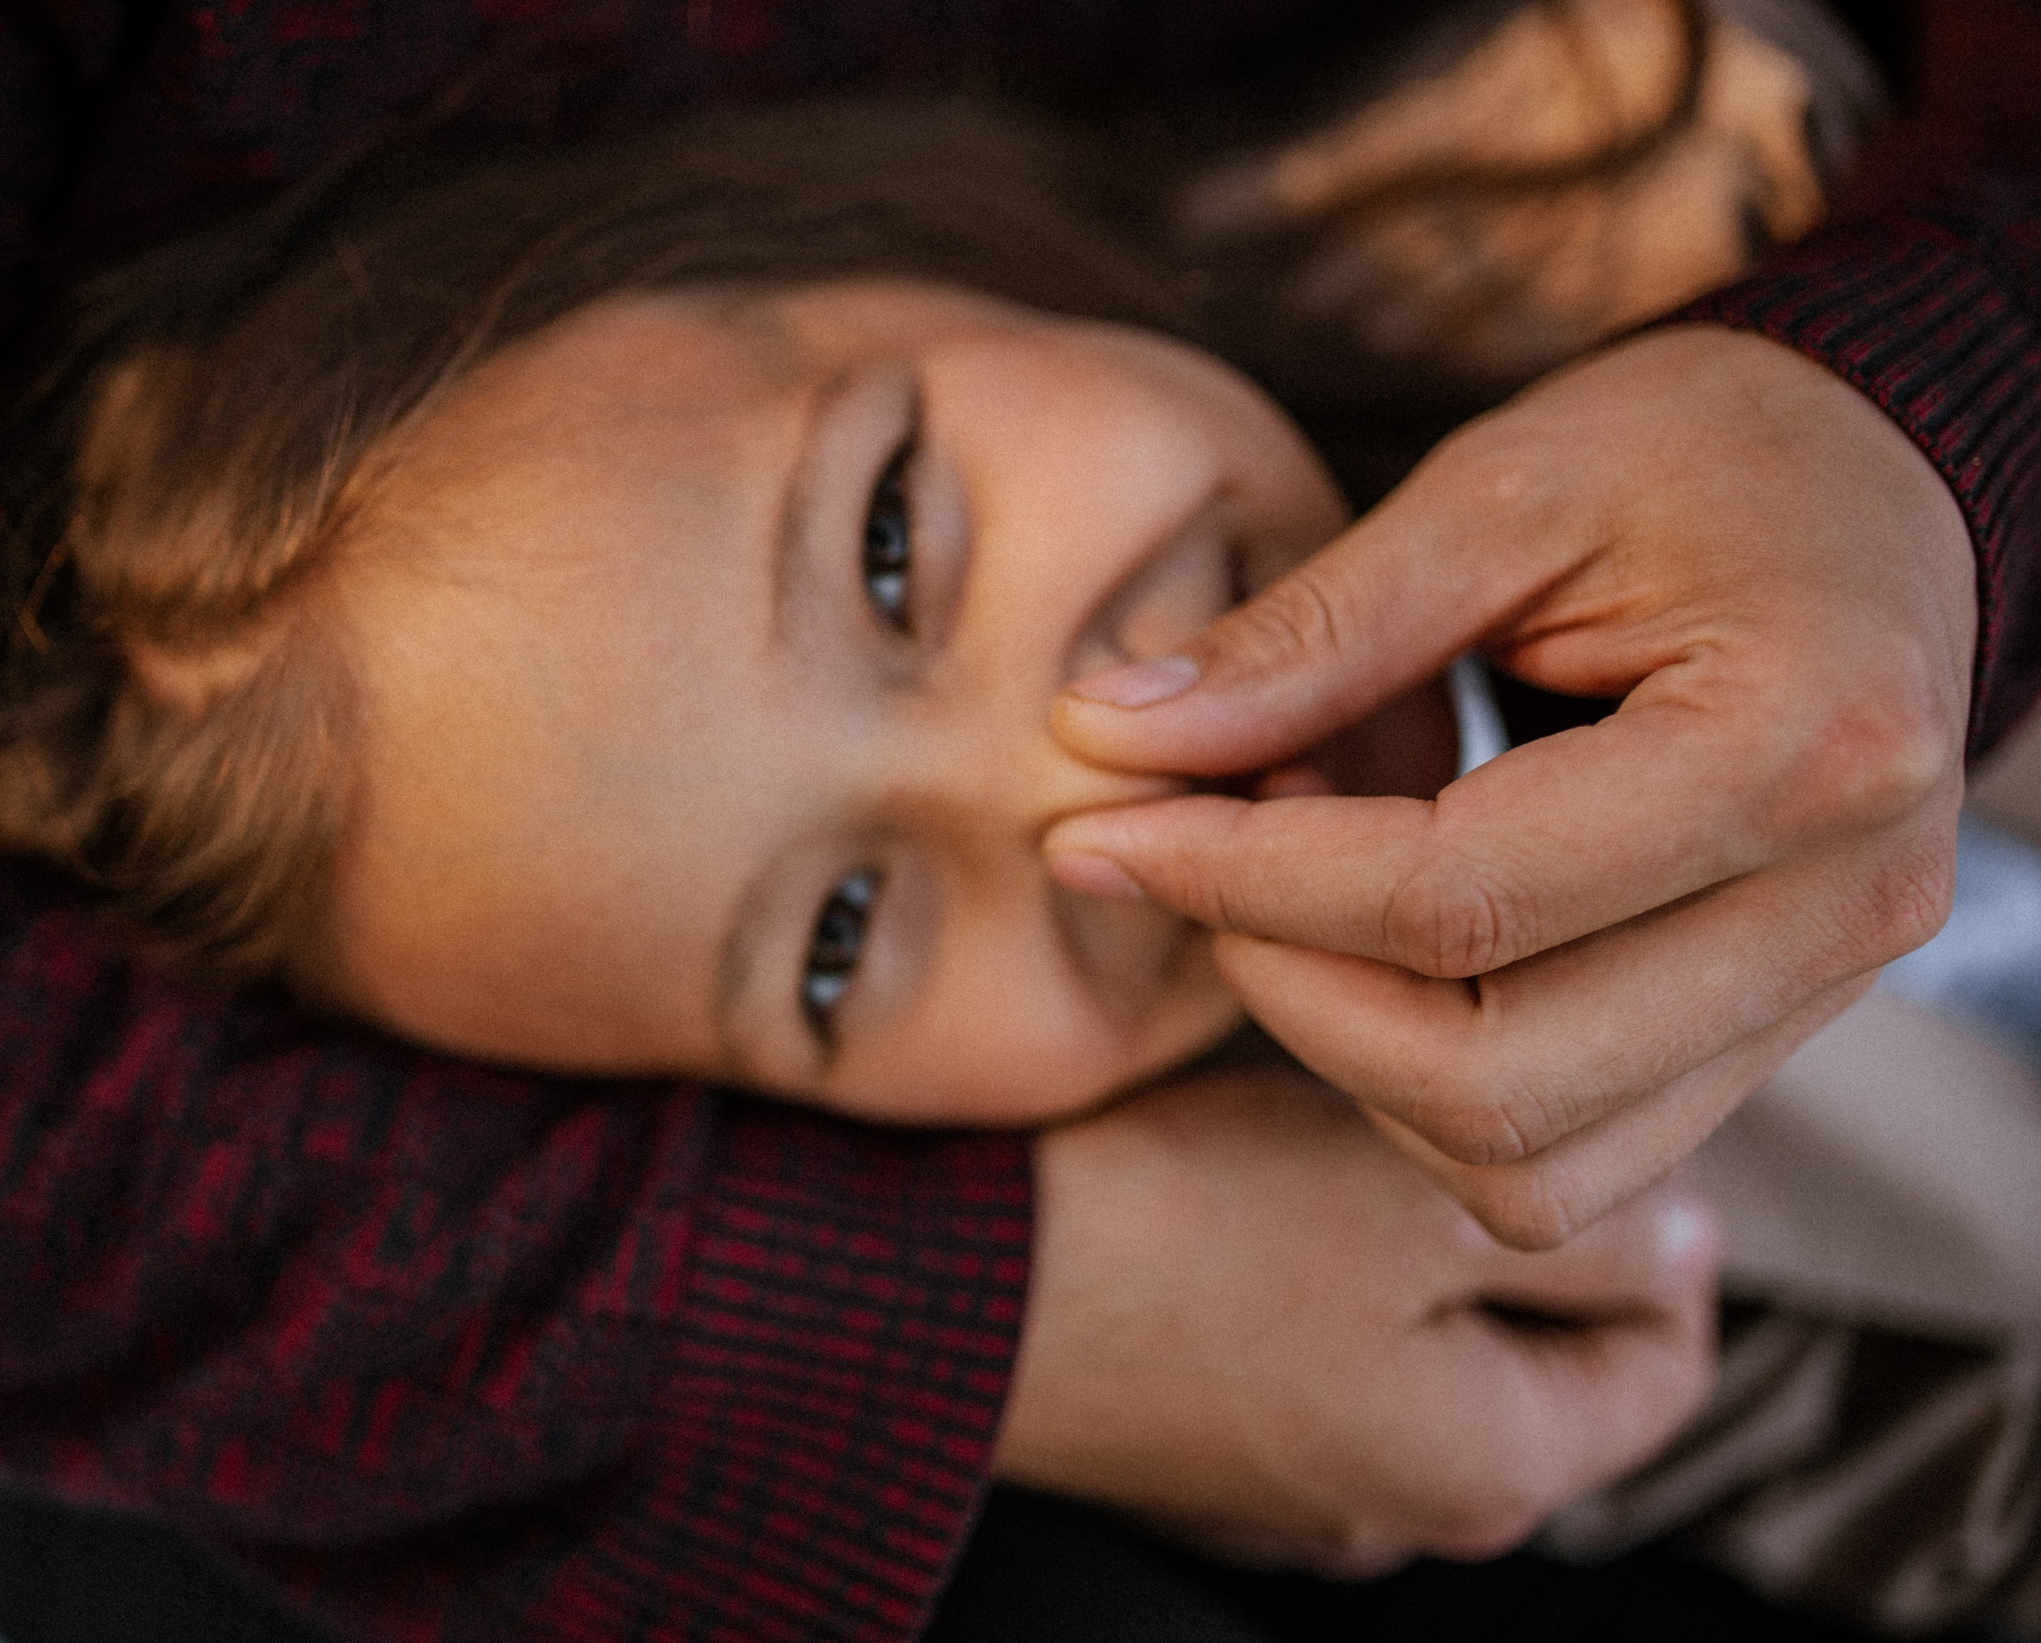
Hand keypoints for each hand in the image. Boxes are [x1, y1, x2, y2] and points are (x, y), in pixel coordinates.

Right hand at [994, 1067, 1716, 1572]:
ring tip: (1323, 1133)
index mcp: (1491, 1471)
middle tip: (1441, 1105)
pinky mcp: (1195, 1446)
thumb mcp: (1417, 1202)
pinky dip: (1295, 1278)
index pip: (1668, 1353)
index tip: (1578, 1109)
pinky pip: (1301, 1354)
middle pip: (1535, 1354)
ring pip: (1410, 1347)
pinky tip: (1232, 1197)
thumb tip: (1684, 1237)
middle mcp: (1402, 1511)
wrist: (932, 1292)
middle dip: (1507, 1225)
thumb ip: (1587, 1228)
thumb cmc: (1170, 1239)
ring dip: (1391, 1245)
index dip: (1648, 1212)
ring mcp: (1288, 1489)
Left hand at [1045, 326, 1975, 1246]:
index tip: (1096, 827)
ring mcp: (1824, 994)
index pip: (1460, 901)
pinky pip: (1571, 1155)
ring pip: (1528, 1162)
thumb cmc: (1694, 453)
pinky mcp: (1771, 1034)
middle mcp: (1843, 910)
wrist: (1867, 485)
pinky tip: (1369, 947)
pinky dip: (1428, 1087)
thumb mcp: (1499, 490)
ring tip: (1287, 885)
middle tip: (1187, 855)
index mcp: (1804, 746)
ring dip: (1349, 1057)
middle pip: (1494, 1079)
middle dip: (1284, 988)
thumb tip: (1100, 733)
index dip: (1242, 879)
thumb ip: (1309, 632)